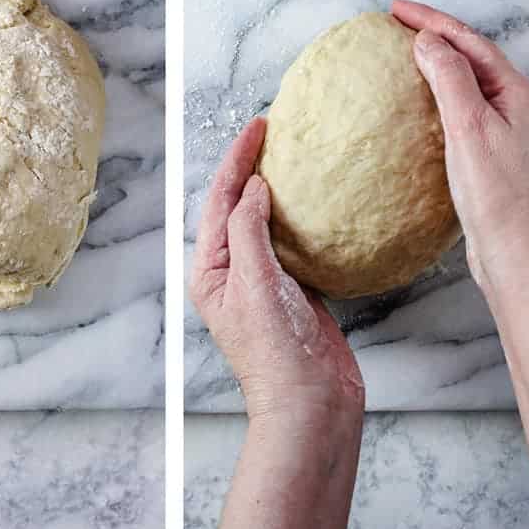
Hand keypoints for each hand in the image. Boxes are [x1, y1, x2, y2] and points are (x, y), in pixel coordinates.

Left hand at [190, 117, 364, 421]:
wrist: (312, 402)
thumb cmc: (277, 352)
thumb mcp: (255, 283)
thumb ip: (249, 231)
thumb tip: (253, 187)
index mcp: (211, 270)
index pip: (221, 201)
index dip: (237, 160)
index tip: (258, 126)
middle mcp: (233, 273)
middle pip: (237, 207)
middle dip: (250, 168)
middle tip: (272, 130)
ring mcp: (265, 282)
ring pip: (265, 222)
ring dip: (276, 189)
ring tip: (292, 156)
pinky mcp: (295, 291)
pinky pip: (292, 242)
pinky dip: (301, 217)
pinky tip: (317, 204)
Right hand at [391, 0, 528, 291]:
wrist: (513, 251)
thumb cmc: (495, 195)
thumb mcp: (468, 128)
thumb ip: (450, 78)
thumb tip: (429, 40)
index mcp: (517, 92)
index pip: (470, 41)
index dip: (432, 21)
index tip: (395, 9)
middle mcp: (518, 105)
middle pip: (472, 55)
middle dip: (436, 35)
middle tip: (396, 23)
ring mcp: (509, 128)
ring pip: (469, 81)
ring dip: (439, 62)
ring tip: (405, 53)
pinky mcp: (495, 152)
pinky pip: (466, 107)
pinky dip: (441, 94)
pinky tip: (421, 102)